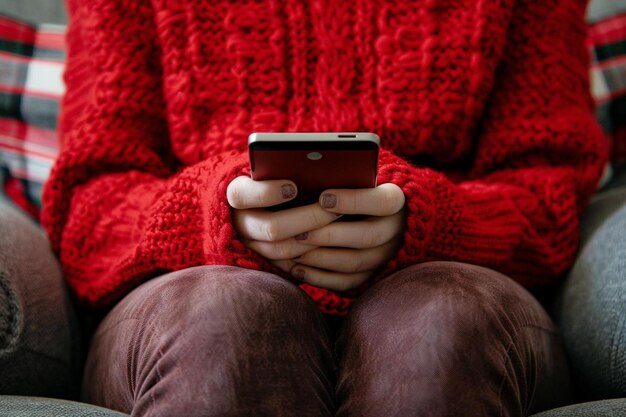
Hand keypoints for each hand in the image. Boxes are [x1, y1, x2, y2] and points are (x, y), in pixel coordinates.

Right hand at [227, 175, 338, 258]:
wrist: (270, 200)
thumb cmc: (279, 175)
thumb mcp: (279, 168)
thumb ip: (288, 167)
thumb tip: (320, 169)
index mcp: (237, 194)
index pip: (240, 195)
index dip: (266, 193)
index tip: (293, 187)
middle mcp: (239, 222)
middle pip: (270, 228)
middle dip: (306, 219)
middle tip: (332, 209)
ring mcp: (251, 244)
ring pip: (280, 250)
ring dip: (313, 239)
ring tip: (337, 224)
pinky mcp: (266, 261)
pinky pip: (289, 266)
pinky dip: (312, 257)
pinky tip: (333, 244)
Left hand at [272, 183, 405, 291]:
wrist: (375, 213)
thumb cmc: (356, 186)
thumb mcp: (356, 177)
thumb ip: (341, 176)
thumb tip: (311, 175)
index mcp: (397, 200)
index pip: (383, 202)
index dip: (354, 201)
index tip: (322, 197)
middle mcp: (396, 231)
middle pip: (367, 237)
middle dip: (329, 235)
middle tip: (299, 231)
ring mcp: (384, 257)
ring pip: (354, 262)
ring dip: (320, 257)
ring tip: (292, 248)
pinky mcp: (369, 276)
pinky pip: (345, 282)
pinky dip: (319, 277)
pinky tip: (296, 267)